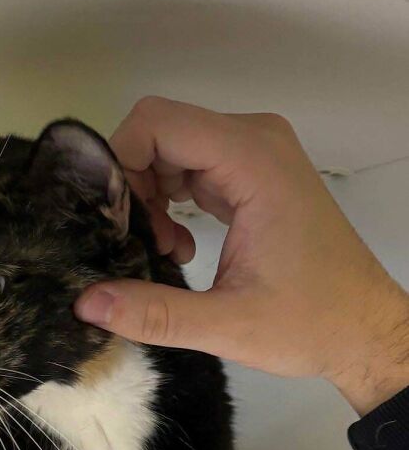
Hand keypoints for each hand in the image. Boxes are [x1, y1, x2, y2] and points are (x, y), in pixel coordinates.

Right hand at [75, 97, 408, 415]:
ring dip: (151, 197)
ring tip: (164, 251)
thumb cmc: (312, 323)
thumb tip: (86, 304)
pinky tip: (181, 246)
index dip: (120, 162)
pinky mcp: (253, 173)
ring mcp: (256, 153)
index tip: (114, 220)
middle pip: (160, 132)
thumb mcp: (226, 325)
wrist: (363, 328)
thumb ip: (153, 312)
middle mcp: (256, 140)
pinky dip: (172, 200)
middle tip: (137, 244)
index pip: (157, 122)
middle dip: (133, 186)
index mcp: (255, 161)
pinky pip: (192, 165)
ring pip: (172, 148)